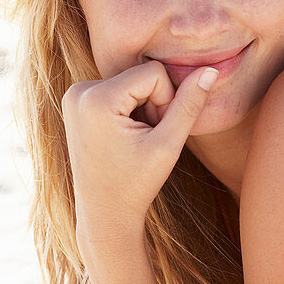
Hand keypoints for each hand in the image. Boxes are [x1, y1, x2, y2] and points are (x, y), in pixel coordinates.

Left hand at [62, 61, 217, 236]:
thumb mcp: (167, 145)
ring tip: (134, 140)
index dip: (167, 101)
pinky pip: (117, 90)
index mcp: (96, 99)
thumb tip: (209, 70)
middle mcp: (79, 91)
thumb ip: (189, 105)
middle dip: (153, 104)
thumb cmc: (136, 185)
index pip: (154, 73)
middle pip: (141, 76)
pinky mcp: (76, 102)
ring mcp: (74, 96)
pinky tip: (122, 137)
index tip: (156, 133)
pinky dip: (127, 109)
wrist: (104, 213)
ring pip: (131, 82)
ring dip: (141, 108)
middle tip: (145, 139)